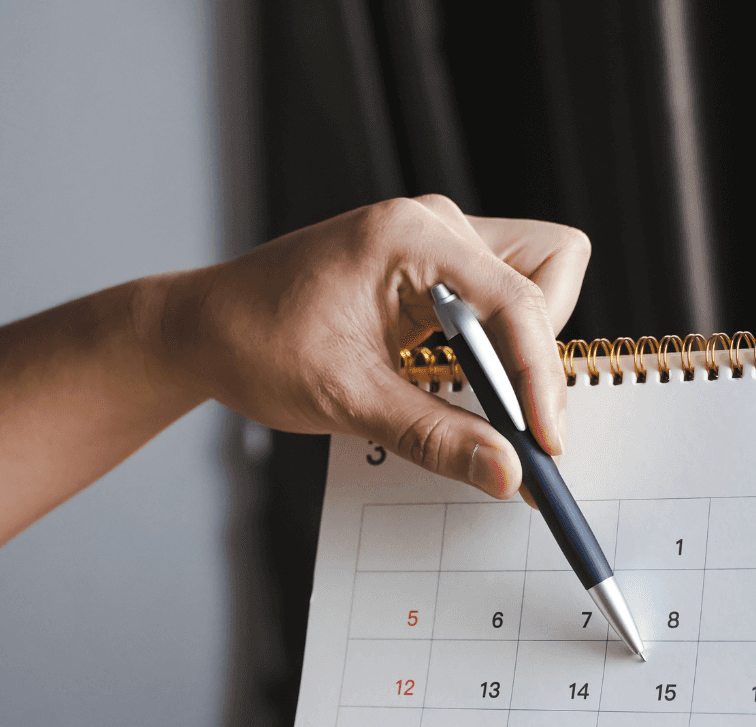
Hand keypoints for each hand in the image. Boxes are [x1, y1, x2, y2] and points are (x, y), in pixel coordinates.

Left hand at [150, 195, 589, 497]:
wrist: (206, 328)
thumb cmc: (256, 342)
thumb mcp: (347, 401)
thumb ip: (435, 437)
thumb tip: (507, 472)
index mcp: (412, 237)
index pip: (518, 300)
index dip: (541, 377)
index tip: (544, 442)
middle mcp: (434, 225)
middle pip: (549, 270)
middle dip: (542, 351)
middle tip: (520, 423)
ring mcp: (437, 241)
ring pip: (534, 282)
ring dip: (523, 348)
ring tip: (487, 406)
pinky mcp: (434, 267)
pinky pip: (501, 297)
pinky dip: (500, 347)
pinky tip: (466, 387)